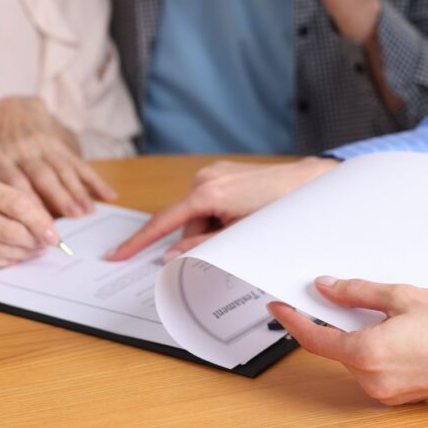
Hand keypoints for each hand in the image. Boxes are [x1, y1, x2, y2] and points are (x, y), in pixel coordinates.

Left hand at [0, 97, 116, 217]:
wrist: (12, 107)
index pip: (12, 185)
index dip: (25, 207)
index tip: (34, 229)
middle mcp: (22, 149)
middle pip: (41, 178)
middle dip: (56, 202)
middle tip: (67, 226)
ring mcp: (44, 144)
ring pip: (62, 170)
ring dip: (77, 192)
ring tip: (87, 213)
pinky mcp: (61, 141)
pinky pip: (80, 162)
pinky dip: (94, 179)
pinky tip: (108, 195)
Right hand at [0, 170, 58, 269]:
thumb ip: (4, 197)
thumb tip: (43, 221)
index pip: (15, 201)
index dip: (39, 220)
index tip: (54, 232)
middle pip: (8, 227)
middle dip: (33, 240)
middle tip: (46, 245)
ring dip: (20, 254)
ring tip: (33, 252)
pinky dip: (2, 262)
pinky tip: (13, 259)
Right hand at [106, 157, 337, 261]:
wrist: (311, 182)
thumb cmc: (281, 207)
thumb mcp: (240, 235)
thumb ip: (202, 246)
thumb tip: (170, 255)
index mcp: (206, 192)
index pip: (162, 223)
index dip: (138, 243)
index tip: (116, 255)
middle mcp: (205, 177)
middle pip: (184, 222)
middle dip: (198, 239)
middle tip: (231, 244)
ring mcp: (215, 172)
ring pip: (199, 215)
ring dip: (212, 228)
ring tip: (246, 228)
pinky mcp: (225, 173)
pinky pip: (210, 203)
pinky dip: (219, 217)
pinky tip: (244, 218)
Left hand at [268, 277, 427, 404]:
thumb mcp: (401, 295)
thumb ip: (357, 293)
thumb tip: (326, 288)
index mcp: (367, 354)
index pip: (314, 339)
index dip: (291, 320)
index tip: (277, 304)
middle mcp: (372, 380)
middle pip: (333, 347)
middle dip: (329, 321)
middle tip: (329, 292)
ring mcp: (386, 392)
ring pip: (353, 357)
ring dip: (353, 333)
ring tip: (373, 308)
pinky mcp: (400, 394)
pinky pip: (371, 367)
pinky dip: (369, 346)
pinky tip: (385, 327)